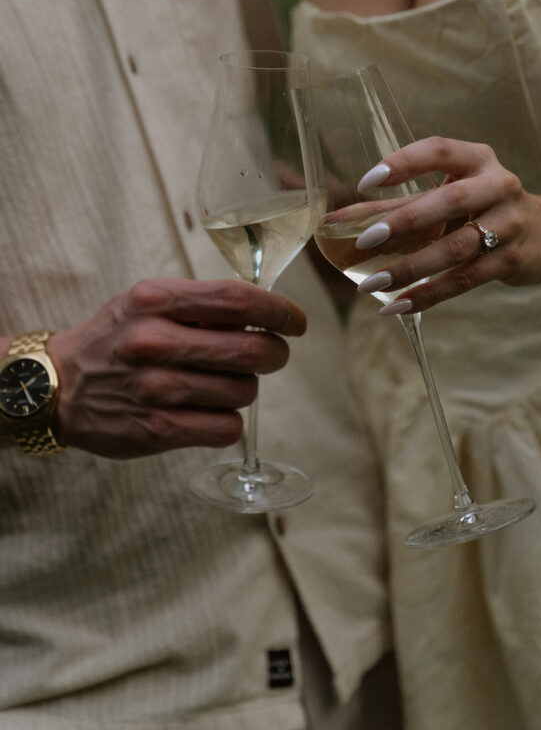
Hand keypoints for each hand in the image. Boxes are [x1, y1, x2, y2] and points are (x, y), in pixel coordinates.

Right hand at [47, 278, 305, 457]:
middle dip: (276, 353)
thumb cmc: (115, 339)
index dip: (279, 311)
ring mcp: (155, 388)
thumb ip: (200, 304)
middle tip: (273, 354)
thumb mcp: (147, 301)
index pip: (237, 300)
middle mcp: (154, 341)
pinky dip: (229, 421)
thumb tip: (266, 312)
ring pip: (244, 391)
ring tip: (223, 383)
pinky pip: (226, 428)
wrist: (55, 388)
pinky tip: (211, 411)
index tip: (296, 321)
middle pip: (252, 350)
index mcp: (156, 300)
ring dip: (246, 388)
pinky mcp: (156, 429)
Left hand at [354, 137, 540, 313]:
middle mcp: (498, 185)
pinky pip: (466, 279)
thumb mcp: (451, 194)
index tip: (365, 182)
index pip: (438, 150)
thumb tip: (340, 221)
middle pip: (450, 201)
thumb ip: (399, 204)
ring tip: (372, 283)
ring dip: (411, 268)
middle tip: (366, 240)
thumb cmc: (483, 208)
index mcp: (477, 159)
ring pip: (456, 248)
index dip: (402, 163)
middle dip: (405, 221)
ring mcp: (510, 224)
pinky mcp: (513, 260)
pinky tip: (398, 304)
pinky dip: (430, 294)